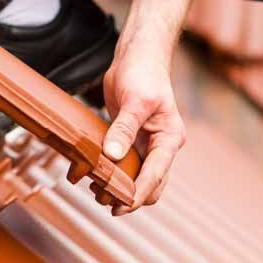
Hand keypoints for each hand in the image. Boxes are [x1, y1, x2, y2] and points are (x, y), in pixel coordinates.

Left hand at [101, 41, 185, 214]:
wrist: (137, 56)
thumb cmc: (142, 73)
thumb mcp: (134, 100)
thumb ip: (124, 129)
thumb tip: (112, 157)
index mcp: (169, 138)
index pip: (156, 174)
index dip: (138, 193)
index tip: (120, 206)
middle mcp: (161, 145)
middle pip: (150, 184)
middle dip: (130, 197)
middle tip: (105, 203)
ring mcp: (147, 144)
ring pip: (137, 177)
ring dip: (120, 188)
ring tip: (97, 193)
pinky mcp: (131, 139)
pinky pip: (124, 164)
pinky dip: (111, 173)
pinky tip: (93, 176)